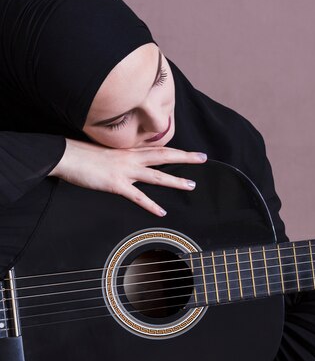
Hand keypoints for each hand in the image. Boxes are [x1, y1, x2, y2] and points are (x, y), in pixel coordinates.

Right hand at [48, 138, 206, 216]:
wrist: (66, 156)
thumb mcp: (107, 152)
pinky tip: (161, 211)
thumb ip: (122, 158)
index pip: (157, 148)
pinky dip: (150, 205)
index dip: (175, 150)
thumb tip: (131, 163)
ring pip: (156, 175)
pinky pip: (137, 196)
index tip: (190, 152)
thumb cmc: (83, 155)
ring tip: (191, 185)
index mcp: (129, 150)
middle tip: (202, 158)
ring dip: (175, 180)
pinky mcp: (116, 184)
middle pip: (164, 155)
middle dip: (184, 157)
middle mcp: (130, 158)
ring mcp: (125, 171)